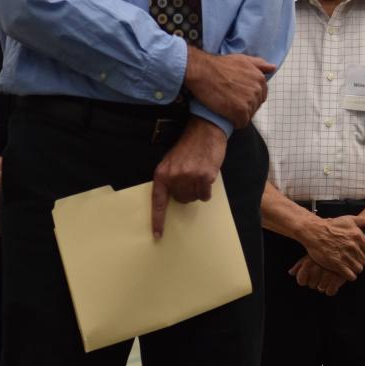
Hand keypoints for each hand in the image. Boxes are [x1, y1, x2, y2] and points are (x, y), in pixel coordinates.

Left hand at [151, 120, 225, 237]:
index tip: (158, 235)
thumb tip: (174, 197)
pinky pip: (205, 195)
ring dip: (198, 190)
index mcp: (162, 173)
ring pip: (193, 198)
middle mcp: (174, 176)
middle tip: (190, 177)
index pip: (157, 201)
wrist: (204, 130)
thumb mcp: (171, 161)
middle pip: (181, 199)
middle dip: (187, 192)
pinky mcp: (204, 176)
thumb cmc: (188, 146)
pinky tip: (207, 175)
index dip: (157, 220)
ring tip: (199, 173)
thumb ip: (170, 179)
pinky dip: (207, 189)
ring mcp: (189, 177)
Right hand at [183, 48, 274, 127]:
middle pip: (255, 106)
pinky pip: (242, 123)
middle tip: (229, 102)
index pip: (261, 96)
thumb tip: (273, 68)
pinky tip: (226, 116)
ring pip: (248, 115)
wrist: (203, 71)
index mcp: (260, 79)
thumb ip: (259, 64)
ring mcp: (250, 100)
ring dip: (239, 115)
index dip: (248, 98)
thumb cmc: (219, 65)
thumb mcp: (242, 59)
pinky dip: (235, 122)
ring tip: (226, 108)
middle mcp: (258, 90)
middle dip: (244, 107)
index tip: (236, 96)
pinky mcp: (240, 111)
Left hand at [290, 256, 347, 295]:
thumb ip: (299, 265)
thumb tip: (291, 273)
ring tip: (330, 274)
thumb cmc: (326, 253)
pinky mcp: (338, 278)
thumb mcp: (311, 256)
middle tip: (323, 271)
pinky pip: (330, 292)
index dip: (306, 279)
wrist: (346, 248)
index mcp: (309, 262)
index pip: (301, 281)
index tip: (311, 274)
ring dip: (325, 284)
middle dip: (316, 281)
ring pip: (321, 288)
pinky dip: (332, 289)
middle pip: (311, 285)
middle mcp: (317, 268)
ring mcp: (328, 273)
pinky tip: (335, 280)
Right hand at [299, 214, 364, 279]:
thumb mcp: (350, 220)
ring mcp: (345, 256)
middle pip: (364, 260)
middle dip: (359, 260)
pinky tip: (344, 271)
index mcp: (358, 236)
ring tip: (348, 265)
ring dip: (354, 268)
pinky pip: (351, 275)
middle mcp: (353, 246)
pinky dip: (349, 275)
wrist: (314, 232)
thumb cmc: (332, 225)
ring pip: (358, 269)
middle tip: (352, 259)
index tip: (358, 252)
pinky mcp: (337, 265)